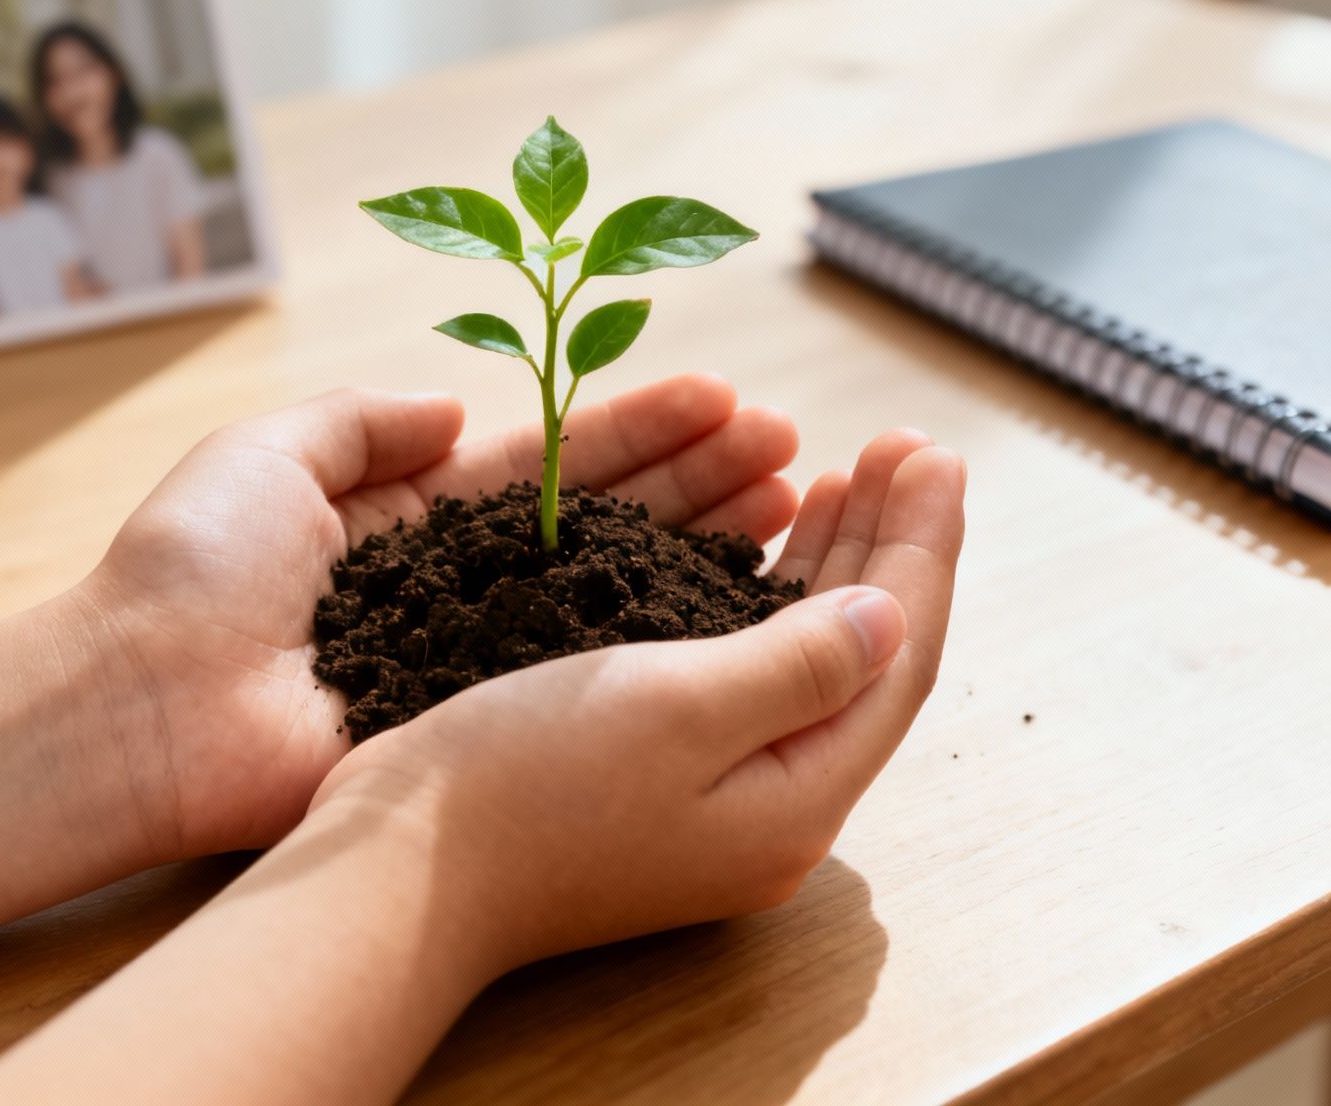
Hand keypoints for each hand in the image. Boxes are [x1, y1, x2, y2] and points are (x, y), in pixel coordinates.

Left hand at [76, 374, 802, 860]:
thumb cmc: (185, 575)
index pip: (555, 460)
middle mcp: (465, 584)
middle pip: (608, 520)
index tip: (726, 396)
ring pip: (616, 598)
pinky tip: (737, 615)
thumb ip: (363, 421)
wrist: (141, 709)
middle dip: (701, 479)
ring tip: (795, 506)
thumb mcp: (265, 457)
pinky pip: (583, 682)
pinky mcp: (480, 726)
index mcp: (416, 515)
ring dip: (703, 548)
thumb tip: (456, 404)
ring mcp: (481, 660)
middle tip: (794, 449)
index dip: (642, 427)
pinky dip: (661, 648)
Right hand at [306, 431, 963, 970]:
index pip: (897, 656)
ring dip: (834, 571)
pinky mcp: (658, 787)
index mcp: (796, 800)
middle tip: (905, 450)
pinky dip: (766, 606)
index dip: (921, 547)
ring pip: (806, 668)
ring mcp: (714, 806)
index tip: (934, 452)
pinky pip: (747, 680)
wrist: (396, 880)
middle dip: (891, 548)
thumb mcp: (675, 707)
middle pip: (864, 662)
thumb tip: (892, 613)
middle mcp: (771, 812)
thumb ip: (798, 662)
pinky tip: (758, 556)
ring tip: (848, 485)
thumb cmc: (523, 788)